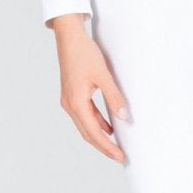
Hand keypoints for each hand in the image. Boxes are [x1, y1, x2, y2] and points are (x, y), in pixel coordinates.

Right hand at [51, 13, 128, 163]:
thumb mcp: (103, 75)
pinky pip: (84, 114)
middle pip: (88, 133)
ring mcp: (69, 100)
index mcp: (76, 103)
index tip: (119, 156)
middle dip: (103, 146)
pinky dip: (95, 122)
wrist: (70, 37)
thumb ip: (114, 96)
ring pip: (85, 125)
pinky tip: (107, 125)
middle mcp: (70, 105)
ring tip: (114, 144)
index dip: (107, 146)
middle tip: (119, 155)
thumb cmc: (84, 53)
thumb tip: (124, 116)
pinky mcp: (71, 94)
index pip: (94, 133)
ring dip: (99, 135)